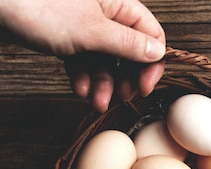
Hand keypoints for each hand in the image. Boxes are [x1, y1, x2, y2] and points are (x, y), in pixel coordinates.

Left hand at [0, 0, 166, 111]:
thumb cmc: (37, 6)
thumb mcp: (92, 31)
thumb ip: (128, 44)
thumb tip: (157, 52)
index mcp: (117, 2)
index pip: (150, 34)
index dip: (151, 62)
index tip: (144, 86)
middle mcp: (104, 12)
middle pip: (129, 50)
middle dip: (126, 77)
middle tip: (125, 96)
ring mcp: (84, 25)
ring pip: (105, 60)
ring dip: (104, 84)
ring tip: (97, 101)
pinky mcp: (65, 36)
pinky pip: (84, 60)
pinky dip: (84, 77)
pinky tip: (80, 89)